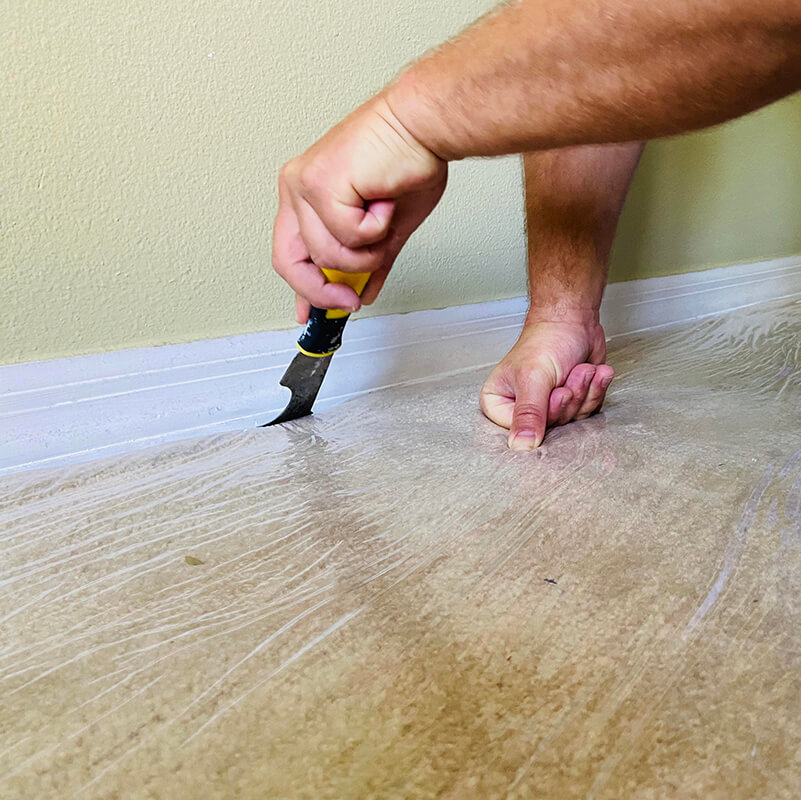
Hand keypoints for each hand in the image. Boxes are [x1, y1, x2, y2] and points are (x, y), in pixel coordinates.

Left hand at [272, 95, 447, 322]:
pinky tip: (383, 202)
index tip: (311, 316)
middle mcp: (297, 189)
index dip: (302, 290)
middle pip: (290, 262)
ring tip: (384, 221)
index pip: (290, 254)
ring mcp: (304, 186)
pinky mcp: (321, 184)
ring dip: (366, 252)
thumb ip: (370, 263)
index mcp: (307, 196)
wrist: (424, 127)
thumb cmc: (407, 163)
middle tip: (352, 299)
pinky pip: (347, 236)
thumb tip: (364, 293)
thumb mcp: (386, 229)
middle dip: (323, 290)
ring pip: (326, 256)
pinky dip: (376, 228)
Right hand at [479, 317, 613, 449]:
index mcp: (498, 402)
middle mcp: (520, 408)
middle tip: (567, 376)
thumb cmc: (546, 340)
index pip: (520, 431)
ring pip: (571, 421)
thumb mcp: (533, 378)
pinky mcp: (570, 404)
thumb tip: (520, 446)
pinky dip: (595, 390)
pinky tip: (594, 372)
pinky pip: (587, 412)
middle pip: (550, 428)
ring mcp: (547, 407)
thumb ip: (528, 414)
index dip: (544, 415)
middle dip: (568, 399)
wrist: (573, 321)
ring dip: (583, 391)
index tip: (554, 392)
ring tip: (581, 369)